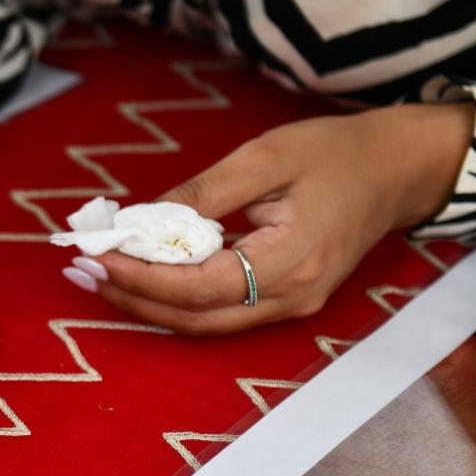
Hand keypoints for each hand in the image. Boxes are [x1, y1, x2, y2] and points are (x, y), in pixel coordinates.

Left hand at [61, 102, 474, 334]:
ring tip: (96, 275)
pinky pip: (218, 312)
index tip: (95, 256)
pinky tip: (139, 276)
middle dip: (130, 296)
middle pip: (193, 316)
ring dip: (146, 303)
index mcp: (291, 261)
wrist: (396, 169)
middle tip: (79, 270)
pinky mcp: (284, 301)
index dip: (141, 277)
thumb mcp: (264, 157)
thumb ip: (200, 193)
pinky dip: (173, 298)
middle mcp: (291, 297)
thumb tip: (140, 220)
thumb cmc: (335, 153)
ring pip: (202, 322)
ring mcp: (290, 306)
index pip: (198, 286)